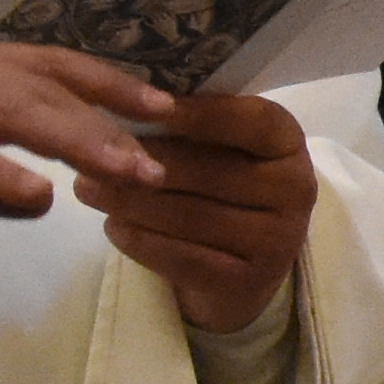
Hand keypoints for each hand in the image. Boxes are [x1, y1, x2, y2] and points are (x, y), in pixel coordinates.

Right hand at [0, 38, 172, 223]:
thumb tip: (41, 201)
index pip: (45, 65)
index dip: (106, 82)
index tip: (162, 104)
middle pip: (42, 87)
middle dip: (107, 119)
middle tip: (160, 156)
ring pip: (12, 111)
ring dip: (76, 140)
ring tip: (126, 173)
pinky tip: (40, 196)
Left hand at [78, 89, 319, 335]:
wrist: (242, 264)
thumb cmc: (220, 184)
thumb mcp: (220, 147)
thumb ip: (189, 124)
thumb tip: (125, 101)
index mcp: (289, 142)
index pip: (251, 121)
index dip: (200, 115)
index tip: (147, 106)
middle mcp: (296, 190)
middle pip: (212, 172)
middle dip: (145, 161)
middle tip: (89, 153)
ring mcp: (278, 241)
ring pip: (192, 217)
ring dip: (132, 202)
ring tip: (87, 189)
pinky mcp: (250, 282)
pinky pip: (185, 259)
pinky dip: (142, 241)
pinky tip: (112, 227)